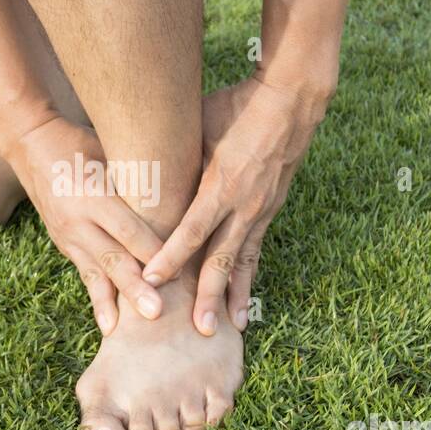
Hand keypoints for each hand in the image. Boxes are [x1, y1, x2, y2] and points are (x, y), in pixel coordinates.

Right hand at [4, 114, 164, 335]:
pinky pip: (86, 275)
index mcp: (94, 193)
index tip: (179, 272)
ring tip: (125, 331)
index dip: (153, 251)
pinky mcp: (65, 244)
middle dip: (135, 287)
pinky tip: (110, 326)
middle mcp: (79, 218)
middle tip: (155, 312)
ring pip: (96, 273)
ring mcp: (68, 234)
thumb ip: (138, 176)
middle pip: (112, 257)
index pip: (129, 228)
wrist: (30, 142)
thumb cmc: (82, 141)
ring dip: (114, 303)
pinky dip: (99, 300)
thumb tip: (182, 192)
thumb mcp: (110, 149)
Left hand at [142, 71, 331, 334]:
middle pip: (221, 259)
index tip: (150, 280)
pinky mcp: (269, 211)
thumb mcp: (197, 126)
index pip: (191, 230)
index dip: (171, 256)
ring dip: (234, 297)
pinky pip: (254, 251)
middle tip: (198, 329)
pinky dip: (248, 279)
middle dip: (207, 296)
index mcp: (221, 184)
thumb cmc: (234, 106)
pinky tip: (244, 303)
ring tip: (228, 329)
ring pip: (242, 263)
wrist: (291, 100)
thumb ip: (175, 156)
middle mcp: (243, 205)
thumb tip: (139, 173)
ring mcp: (260, 211)